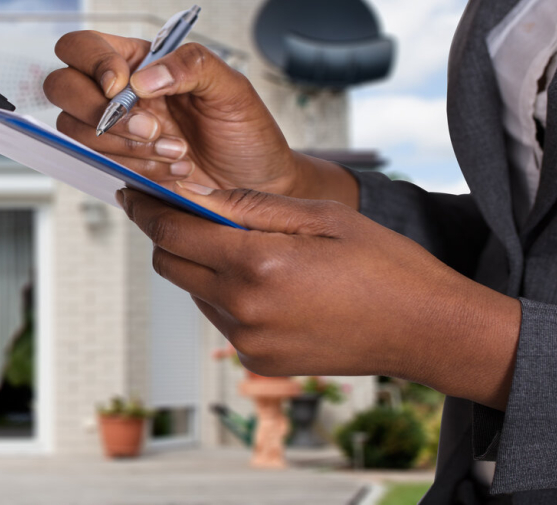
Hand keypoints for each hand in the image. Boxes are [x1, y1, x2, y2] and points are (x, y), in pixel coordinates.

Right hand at [43, 31, 300, 193]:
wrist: (255, 183)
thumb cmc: (244, 132)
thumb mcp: (230, 87)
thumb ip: (191, 65)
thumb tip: (143, 77)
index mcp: (140, 62)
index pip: (82, 46)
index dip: (92, 62)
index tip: (122, 86)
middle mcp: (119, 94)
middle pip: (62, 87)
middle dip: (99, 110)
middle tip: (148, 127)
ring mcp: (114, 132)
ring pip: (77, 132)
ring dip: (125, 146)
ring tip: (176, 152)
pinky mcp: (118, 166)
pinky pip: (100, 165)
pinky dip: (136, 170)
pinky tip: (172, 171)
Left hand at [116, 183, 521, 409]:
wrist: (425, 329)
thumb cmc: (382, 263)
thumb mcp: (319, 216)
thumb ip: (250, 206)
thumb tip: (195, 193)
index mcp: (257, 264)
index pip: (173, 232)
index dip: (146, 209)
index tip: (131, 194)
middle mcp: (243, 309)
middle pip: (171, 265)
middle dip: (169, 235)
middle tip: (185, 211)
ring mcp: (249, 342)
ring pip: (194, 293)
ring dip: (202, 267)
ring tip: (246, 249)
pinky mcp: (259, 362)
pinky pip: (221, 320)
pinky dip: (226, 296)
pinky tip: (266, 282)